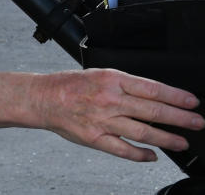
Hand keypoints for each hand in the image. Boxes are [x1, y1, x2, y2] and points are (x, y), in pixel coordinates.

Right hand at [37, 69, 202, 161]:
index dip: (176, 97)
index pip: (153, 89)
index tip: (192, 102)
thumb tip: (154, 95)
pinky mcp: (95, 138)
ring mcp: (103, 120)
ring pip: (143, 132)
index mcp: (112, 80)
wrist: (42, 98)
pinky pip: (123, 149)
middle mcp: (110, 100)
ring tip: (182, 142)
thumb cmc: (69, 85)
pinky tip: (153, 156)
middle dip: (180, 118)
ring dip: (167, 139)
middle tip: (197, 122)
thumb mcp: (99, 74)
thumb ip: (125, 84)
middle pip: (153, 111)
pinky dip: (141, 155)